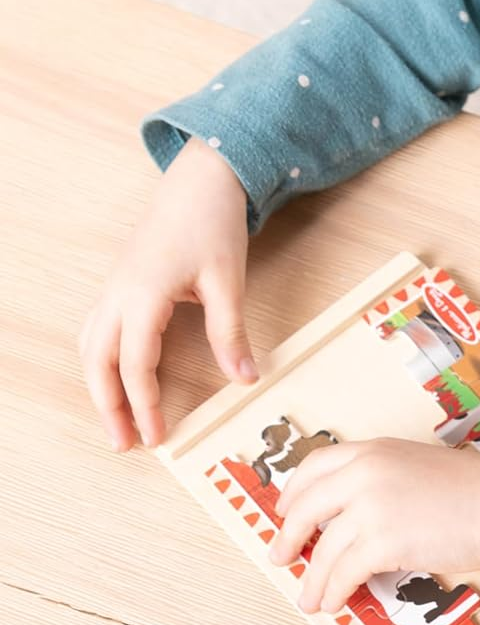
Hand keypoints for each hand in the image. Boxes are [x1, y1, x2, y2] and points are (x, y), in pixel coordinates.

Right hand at [80, 137, 251, 450]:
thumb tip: (244, 379)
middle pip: (97, 361)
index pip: (135, 363)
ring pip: (90, 346)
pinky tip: (115, 382)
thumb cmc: (212, 225)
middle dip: (108, 406)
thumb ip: (231, 332)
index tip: (158, 437)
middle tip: (124, 444)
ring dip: (99, 386)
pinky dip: (100, 361)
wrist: (200, 181)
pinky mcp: (120, 284)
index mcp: (143, 294)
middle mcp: (118, 293)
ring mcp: (114, 287)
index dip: (145, 405)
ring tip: (117, 423)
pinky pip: (97, 330)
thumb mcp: (228, 282)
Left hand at [269, 439, 479, 614]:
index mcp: (372, 451)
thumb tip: (362, 517)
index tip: (286, 510)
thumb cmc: (478, 490)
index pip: (314, 467)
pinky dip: (333, 591)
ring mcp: (369, 508)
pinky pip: (343, 573)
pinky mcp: (381, 542)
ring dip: (312, 579)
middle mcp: (363, 474)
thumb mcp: (419, 466)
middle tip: (280, 556)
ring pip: (323, 550)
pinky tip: (334, 602)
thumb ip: (385, 481)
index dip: (294, 492)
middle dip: (289, 538)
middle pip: (305, 508)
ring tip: (309, 599)